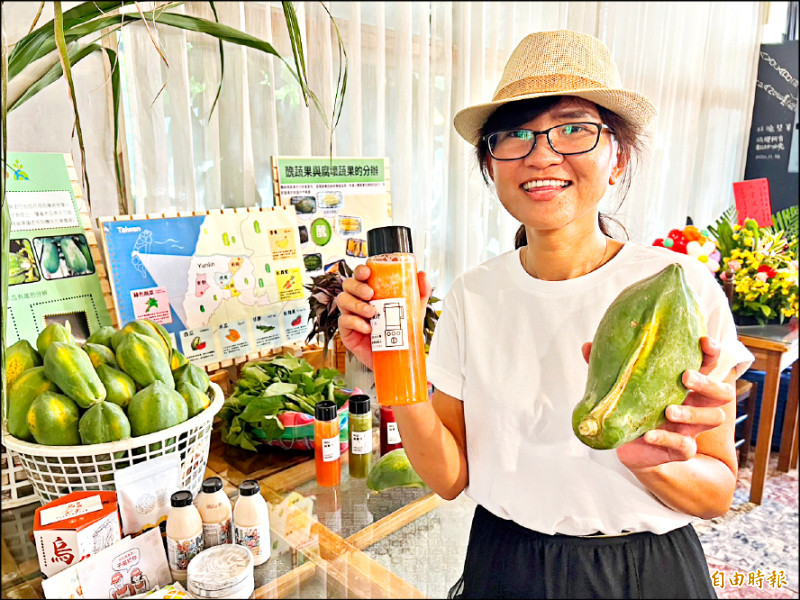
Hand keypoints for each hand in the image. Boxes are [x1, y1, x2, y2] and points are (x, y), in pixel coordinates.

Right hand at [336, 265, 431, 369]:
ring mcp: (351, 315)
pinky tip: (368, 328)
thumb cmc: (402, 332)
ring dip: (356, 304)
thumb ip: (419, 293)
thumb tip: (422, 275)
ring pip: (342, 300)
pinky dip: (355, 322)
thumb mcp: (414, 311)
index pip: (360, 275)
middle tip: (371, 294)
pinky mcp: (347, 332)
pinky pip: (344, 321)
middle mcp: (358, 301)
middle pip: (347, 285)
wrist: (397, 357)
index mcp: (371, 292)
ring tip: (372, 312)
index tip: (367, 272)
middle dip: (357, 286)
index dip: (360, 271)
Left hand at [580, 336, 734, 469]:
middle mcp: (695, 404)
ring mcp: (691, 428)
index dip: (712, 353)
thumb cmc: (632, 409)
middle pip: (722, 393)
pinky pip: (686, 446)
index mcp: (684, 384)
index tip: (705, 342)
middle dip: (708, 383)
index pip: (708, 364)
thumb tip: (587, 345)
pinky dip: (668, 439)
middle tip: (685, 376)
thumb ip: (609, 368)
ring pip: (713, 418)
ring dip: (692, 413)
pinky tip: (650, 435)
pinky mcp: (681, 450)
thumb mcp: (622, 387)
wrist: (629, 448)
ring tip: (668, 410)